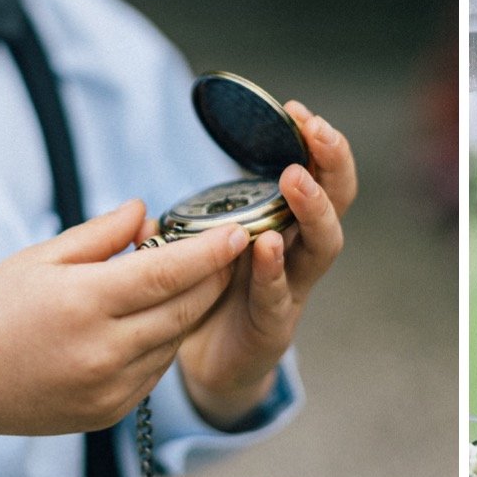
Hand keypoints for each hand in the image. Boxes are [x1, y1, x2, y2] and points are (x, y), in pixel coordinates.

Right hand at [0, 201, 250, 460]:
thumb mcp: (40, 258)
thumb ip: (101, 235)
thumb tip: (148, 213)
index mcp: (83, 304)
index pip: (168, 273)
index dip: (210, 252)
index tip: (240, 231)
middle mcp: (102, 351)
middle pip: (184, 308)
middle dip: (214, 277)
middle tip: (228, 248)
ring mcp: (109, 388)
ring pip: (175, 339)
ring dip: (192, 307)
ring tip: (191, 277)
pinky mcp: (110, 413)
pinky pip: (156, 369)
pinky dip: (166, 339)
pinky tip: (158, 317)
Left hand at [175, 101, 353, 427]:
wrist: (206, 365)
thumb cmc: (207, 297)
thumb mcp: (198, 249)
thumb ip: (184, 226)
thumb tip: (141, 208)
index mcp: (285, 224)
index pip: (315, 174)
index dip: (314, 143)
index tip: (299, 111)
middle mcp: (298, 251)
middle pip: (336, 201)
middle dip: (331, 163)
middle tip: (317, 132)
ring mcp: (294, 288)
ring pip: (322, 245)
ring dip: (312, 209)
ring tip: (295, 181)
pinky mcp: (275, 326)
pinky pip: (279, 297)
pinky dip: (273, 271)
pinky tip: (265, 247)